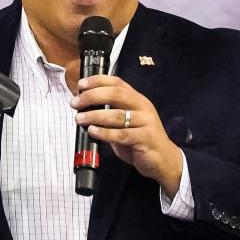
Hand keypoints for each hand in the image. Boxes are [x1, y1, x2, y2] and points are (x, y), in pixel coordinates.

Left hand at [72, 75, 182, 195]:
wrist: (163, 159)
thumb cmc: (140, 139)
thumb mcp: (126, 122)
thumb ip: (110, 113)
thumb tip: (84, 108)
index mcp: (137, 99)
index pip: (117, 82)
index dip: (98, 81)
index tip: (81, 84)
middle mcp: (142, 107)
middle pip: (116, 94)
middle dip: (92, 96)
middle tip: (76, 103)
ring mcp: (145, 122)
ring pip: (117, 115)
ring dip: (94, 116)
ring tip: (80, 119)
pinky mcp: (145, 138)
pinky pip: (122, 134)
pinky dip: (105, 133)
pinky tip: (93, 132)